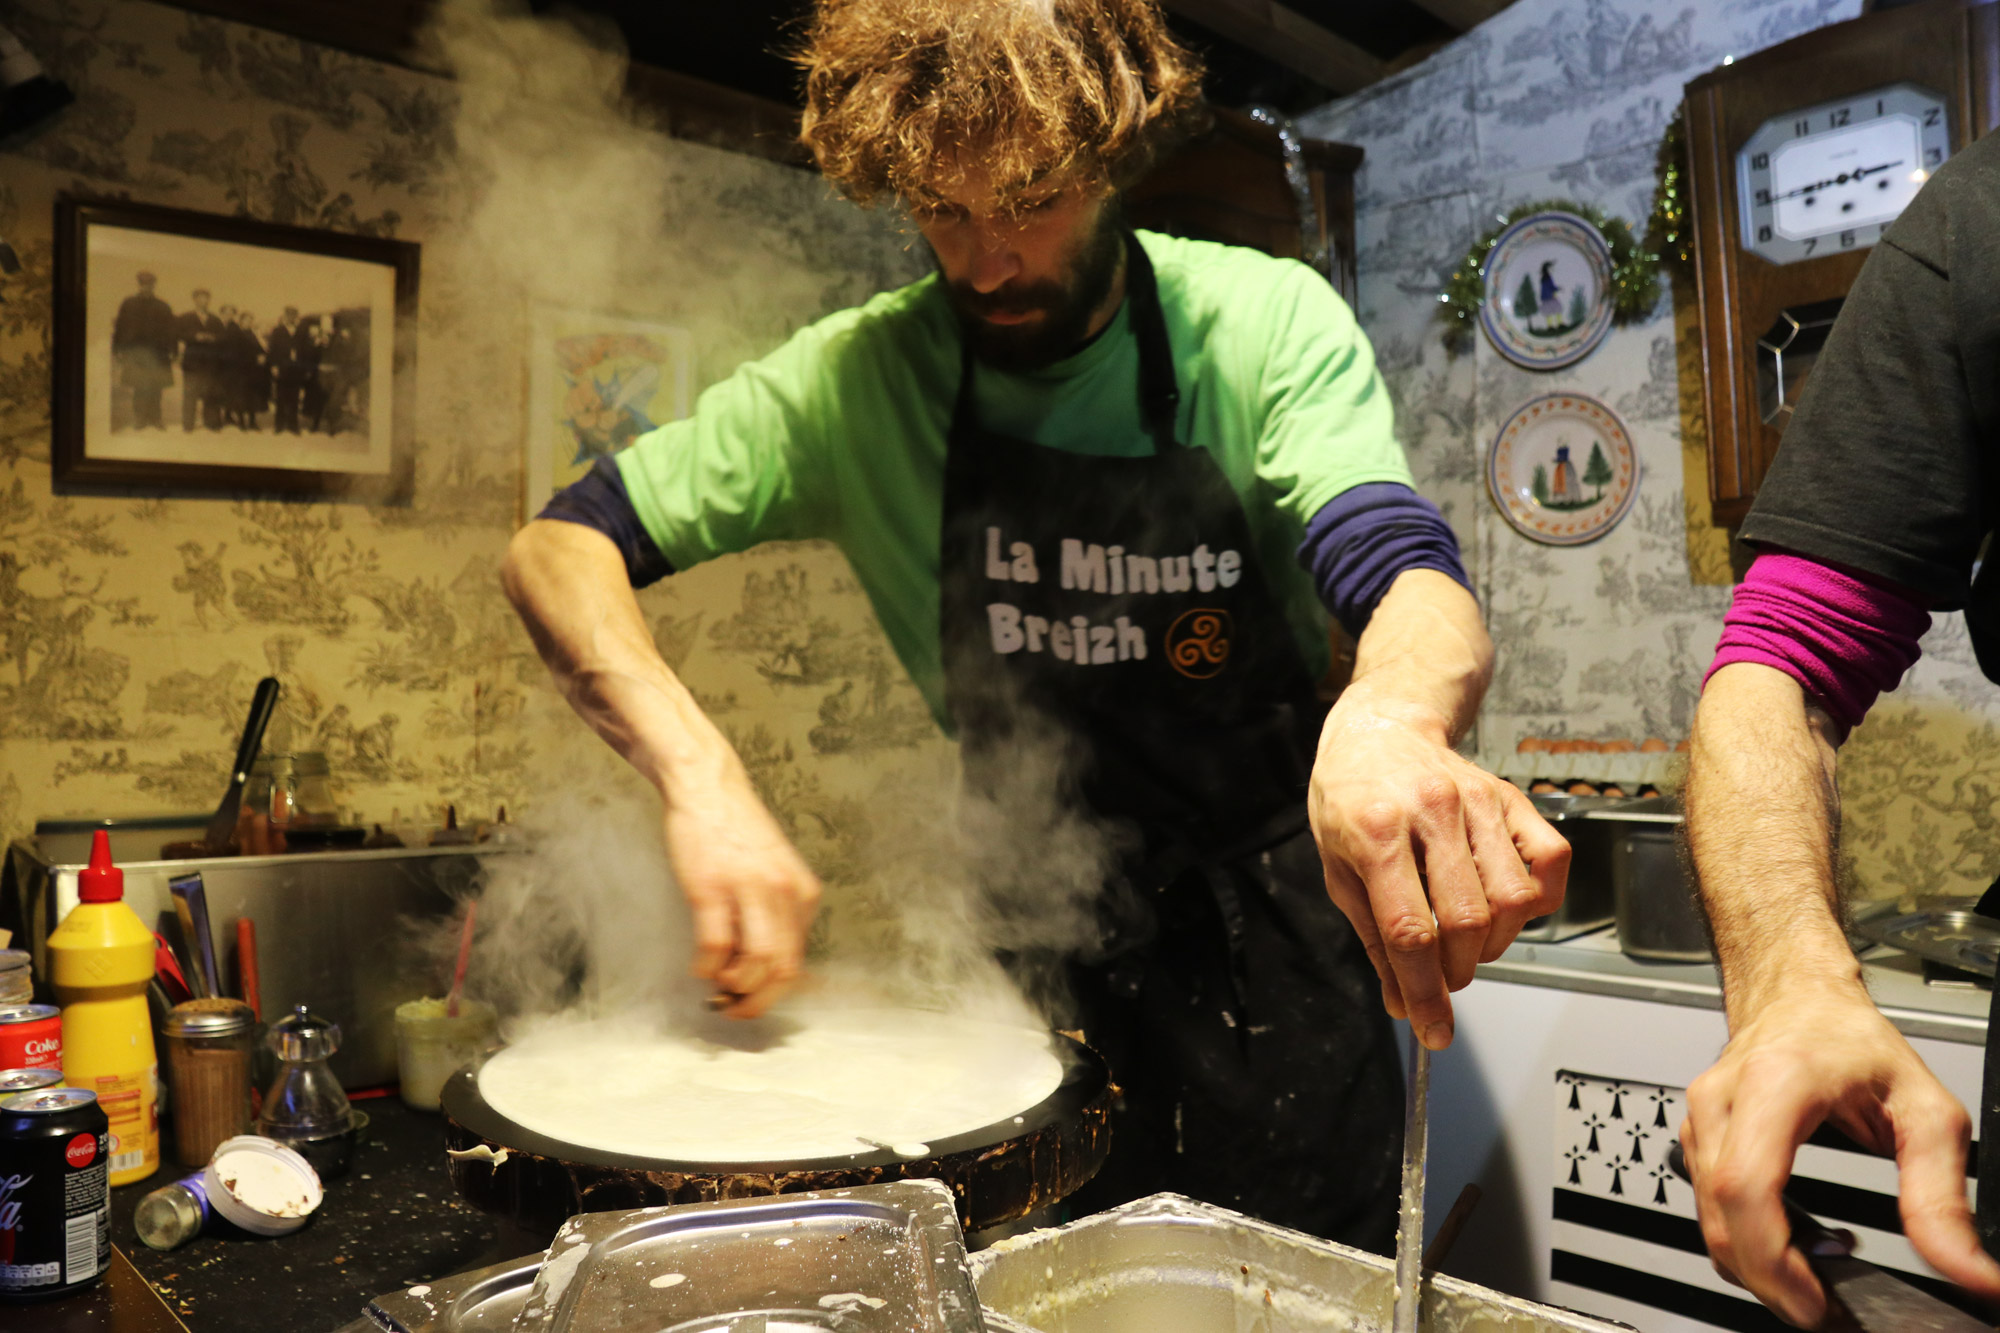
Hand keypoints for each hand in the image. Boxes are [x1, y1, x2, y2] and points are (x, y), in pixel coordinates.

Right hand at [661, 770, 821, 1018]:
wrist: (708, 788)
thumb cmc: (736, 834)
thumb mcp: (772, 872)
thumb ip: (776, 913)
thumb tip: (766, 968)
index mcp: (802, 892)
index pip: (798, 960)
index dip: (774, 993)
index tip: (752, 1002)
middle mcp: (784, 892)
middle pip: (783, 968)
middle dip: (757, 1001)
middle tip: (734, 1011)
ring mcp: (749, 889)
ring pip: (756, 962)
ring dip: (734, 988)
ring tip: (717, 990)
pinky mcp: (712, 887)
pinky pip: (716, 946)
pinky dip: (707, 967)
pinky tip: (699, 967)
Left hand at [1308, 697, 1567, 1048]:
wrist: (1379, 734)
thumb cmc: (1351, 803)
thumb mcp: (1339, 871)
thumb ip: (1374, 939)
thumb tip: (1405, 1004)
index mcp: (1374, 831)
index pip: (1410, 931)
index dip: (1425, 992)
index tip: (1432, 1030)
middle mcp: (1431, 812)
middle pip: (1466, 921)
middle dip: (1457, 972)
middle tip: (1442, 979)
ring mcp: (1478, 801)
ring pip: (1512, 900)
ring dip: (1494, 944)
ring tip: (1467, 943)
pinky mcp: (1511, 798)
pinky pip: (1550, 862)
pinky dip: (1538, 901)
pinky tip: (1505, 908)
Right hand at [1680, 985, 1999, 1326]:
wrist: (1798, 996)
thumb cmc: (1850, 1039)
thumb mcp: (1926, 1112)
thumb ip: (1942, 1197)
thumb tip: (1966, 1271)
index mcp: (1776, 1085)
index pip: (1748, 1187)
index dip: (1774, 1258)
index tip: (1814, 1301)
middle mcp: (1723, 1102)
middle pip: (1722, 1217)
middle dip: (1770, 1280)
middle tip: (1824, 1310)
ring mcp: (1700, 1119)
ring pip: (1708, 1221)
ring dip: (1758, 1265)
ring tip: (1819, 1274)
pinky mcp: (1696, 1136)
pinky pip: (1708, 1207)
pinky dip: (1746, 1242)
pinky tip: (1791, 1244)